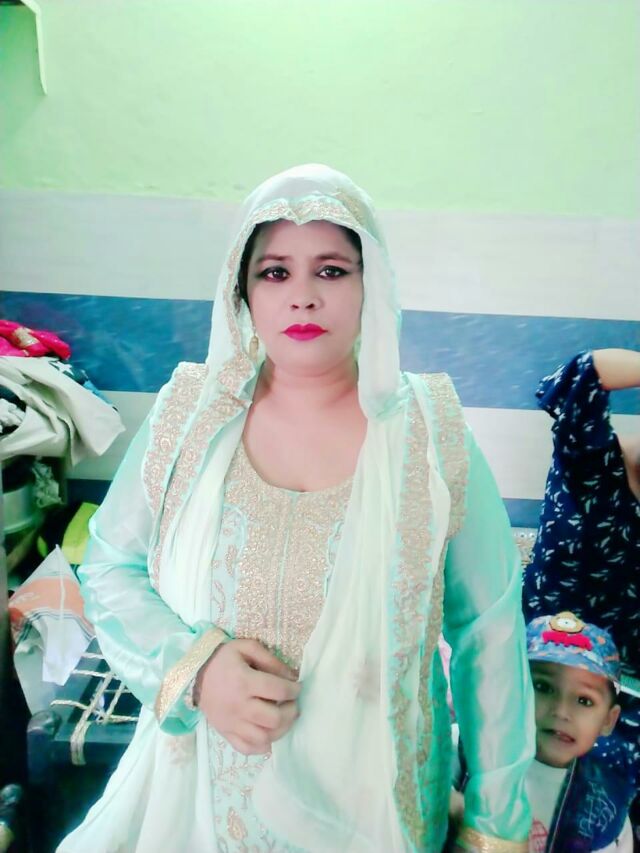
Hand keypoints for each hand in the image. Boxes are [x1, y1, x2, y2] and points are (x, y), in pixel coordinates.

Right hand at [196, 638, 299, 754]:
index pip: (278, 690)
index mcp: (244, 682)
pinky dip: (262, 746)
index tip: (297, 687)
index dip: (294, 689)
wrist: (193, 674)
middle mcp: (239, 706)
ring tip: (283, 719)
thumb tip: (291, 676)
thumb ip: (270, 659)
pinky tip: (269, 735)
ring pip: (263, 738)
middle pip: (274, 719)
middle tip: (292, 704)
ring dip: (280, 730)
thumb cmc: (222, 659)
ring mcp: (231, 723)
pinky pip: (247, 749)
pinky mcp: (226, 733)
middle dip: (291, 712)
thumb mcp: (246, 647)